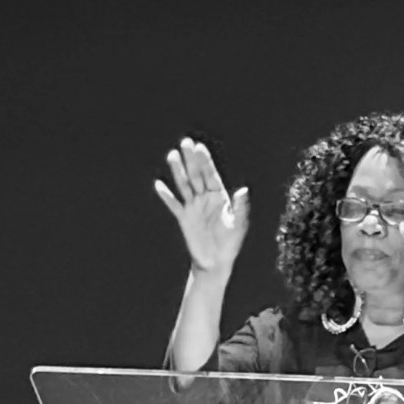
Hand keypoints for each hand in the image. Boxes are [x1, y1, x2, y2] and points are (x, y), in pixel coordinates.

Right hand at [154, 138, 249, 274]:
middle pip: (196, 175)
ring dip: (178, 171)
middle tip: (185, 142)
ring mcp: (193, 207)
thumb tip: (243, 190)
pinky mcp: (183, 218)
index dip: (205, 161)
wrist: (216, 261)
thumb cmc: (231, 243)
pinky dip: (166, 195)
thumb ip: (240, 207)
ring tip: (172, 155)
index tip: (199, 147)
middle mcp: (205, 198)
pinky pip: (173, 204)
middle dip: (191, 159)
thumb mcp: (238, 225)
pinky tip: (159, 184)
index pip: (211, 175)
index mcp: (219, 197)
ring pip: (184, 185)